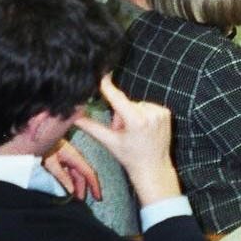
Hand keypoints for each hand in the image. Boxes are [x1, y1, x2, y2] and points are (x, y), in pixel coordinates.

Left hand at [43, 138, 101, 200]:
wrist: (34, 133)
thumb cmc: (41, 145)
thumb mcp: (50, 162)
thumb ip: (62, 177)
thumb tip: (71, 191)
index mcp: (74, 157)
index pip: (89, 173)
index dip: (95, 186)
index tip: (98, 198)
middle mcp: (73, 157)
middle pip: (82, 176)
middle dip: (82, 189)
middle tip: (79, 203)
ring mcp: (67, 158)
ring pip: (75, 174)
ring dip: (74, 186)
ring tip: (71, 198)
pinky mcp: (60, 158)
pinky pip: (68, 172)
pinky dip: (68, 181)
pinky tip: (64, 187)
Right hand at [72, 76, 180, 205]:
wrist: (153, 166)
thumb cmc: (129, 156)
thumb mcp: (109, 141)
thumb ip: (90, 126)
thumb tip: (73, 116)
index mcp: (136, 121)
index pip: (118, 99)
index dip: (108, 86)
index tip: (102, 74)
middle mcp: (150, 114)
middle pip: (126, 104)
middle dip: (121, 114)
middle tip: (123, 132)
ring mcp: (160, 113)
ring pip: (136, 105)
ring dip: (132, 115)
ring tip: (134, 132)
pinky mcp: (166, 112)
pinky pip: (148, 107)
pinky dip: (143, 115)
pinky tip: (144, 128)